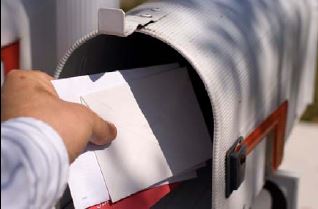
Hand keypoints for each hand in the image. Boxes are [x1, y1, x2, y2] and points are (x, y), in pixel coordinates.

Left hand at [1, 70, 116, 161]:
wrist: (32, 161)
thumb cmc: (46, 128)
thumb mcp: (86, 119)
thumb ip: (100, 124)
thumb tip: (106, 130)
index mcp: (23, 82)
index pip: (54, 84)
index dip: (72, 95)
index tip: (82, 104)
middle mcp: (11, 100)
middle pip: (48, 106)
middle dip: (65, 117)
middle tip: (80, 123)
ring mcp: (10, 122)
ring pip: (43, 124)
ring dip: (57, 132)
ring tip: (73, 138)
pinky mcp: (14, 144)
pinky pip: (37, 140)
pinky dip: (48, 145)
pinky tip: (62, 149)